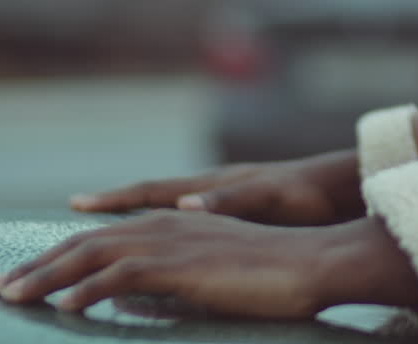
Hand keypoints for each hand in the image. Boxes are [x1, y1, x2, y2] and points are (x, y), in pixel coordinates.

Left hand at [0, 212, 417, 318]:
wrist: (314, 258)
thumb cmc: (279, 270)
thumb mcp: (222, 268)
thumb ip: (184, 273)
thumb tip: (151, 293)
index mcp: (183, 220)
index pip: (115, 232)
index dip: (71, 250)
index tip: (37, 267)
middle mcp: (171, 221)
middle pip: (91, 239)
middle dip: (43, 261)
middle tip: (5, 285)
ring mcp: (174, 239)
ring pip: (93, 253)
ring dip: (47, 275)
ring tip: (14, 295)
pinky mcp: (180, 262)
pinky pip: (118, 276)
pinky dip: (85, 290)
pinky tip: (64, 307)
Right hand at [69, 150, 363, 225]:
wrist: (341, 188)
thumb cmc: (308, 194)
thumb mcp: (270, 197)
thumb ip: (230, 201)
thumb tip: (184, 204)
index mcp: (214, 185)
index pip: (154, 189)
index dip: (116, 198)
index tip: (79, 202)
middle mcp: (212, 188)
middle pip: (153, 194)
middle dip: (115, 202)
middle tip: (76, 209)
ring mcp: (224, 196)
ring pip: (169, 203)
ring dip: (138, 213)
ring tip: (107, 222)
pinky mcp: (238, 209)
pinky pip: (190, 214)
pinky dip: (168, 220)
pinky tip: (163, 232)